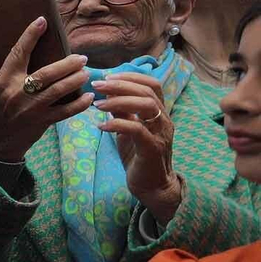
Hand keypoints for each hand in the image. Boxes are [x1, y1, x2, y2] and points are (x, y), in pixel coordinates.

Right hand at [0, 17, 94, 162]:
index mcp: (5, 80)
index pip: (19, 53)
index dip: (31, 36)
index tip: (42, 22)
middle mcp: (18, 92)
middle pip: (47, 73)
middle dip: (68, 64)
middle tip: (81, 58)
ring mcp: (31, 108)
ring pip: (58, 90)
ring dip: (76, 80)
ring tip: (86, 73)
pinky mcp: (42, 122)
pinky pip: (65, 111)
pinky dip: (79, 104)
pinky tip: (88, 96)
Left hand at [94, 73, 182, 223]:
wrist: (152, 185)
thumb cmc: (139, 156)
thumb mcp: (128, 131)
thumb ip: (122, 113)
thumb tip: (108, 94)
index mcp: (159, 113)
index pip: (152, 84)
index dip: (130, 77)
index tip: (107, 77)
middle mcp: (164, 120)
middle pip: (147, 91)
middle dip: (120, 85)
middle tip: (97, 86)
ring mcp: (160, 133)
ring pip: (146, 106)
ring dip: (118, 101)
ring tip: (97, 105)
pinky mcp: (152, 148)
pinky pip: (136, 129)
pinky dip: (117, 124)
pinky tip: (101, 126)